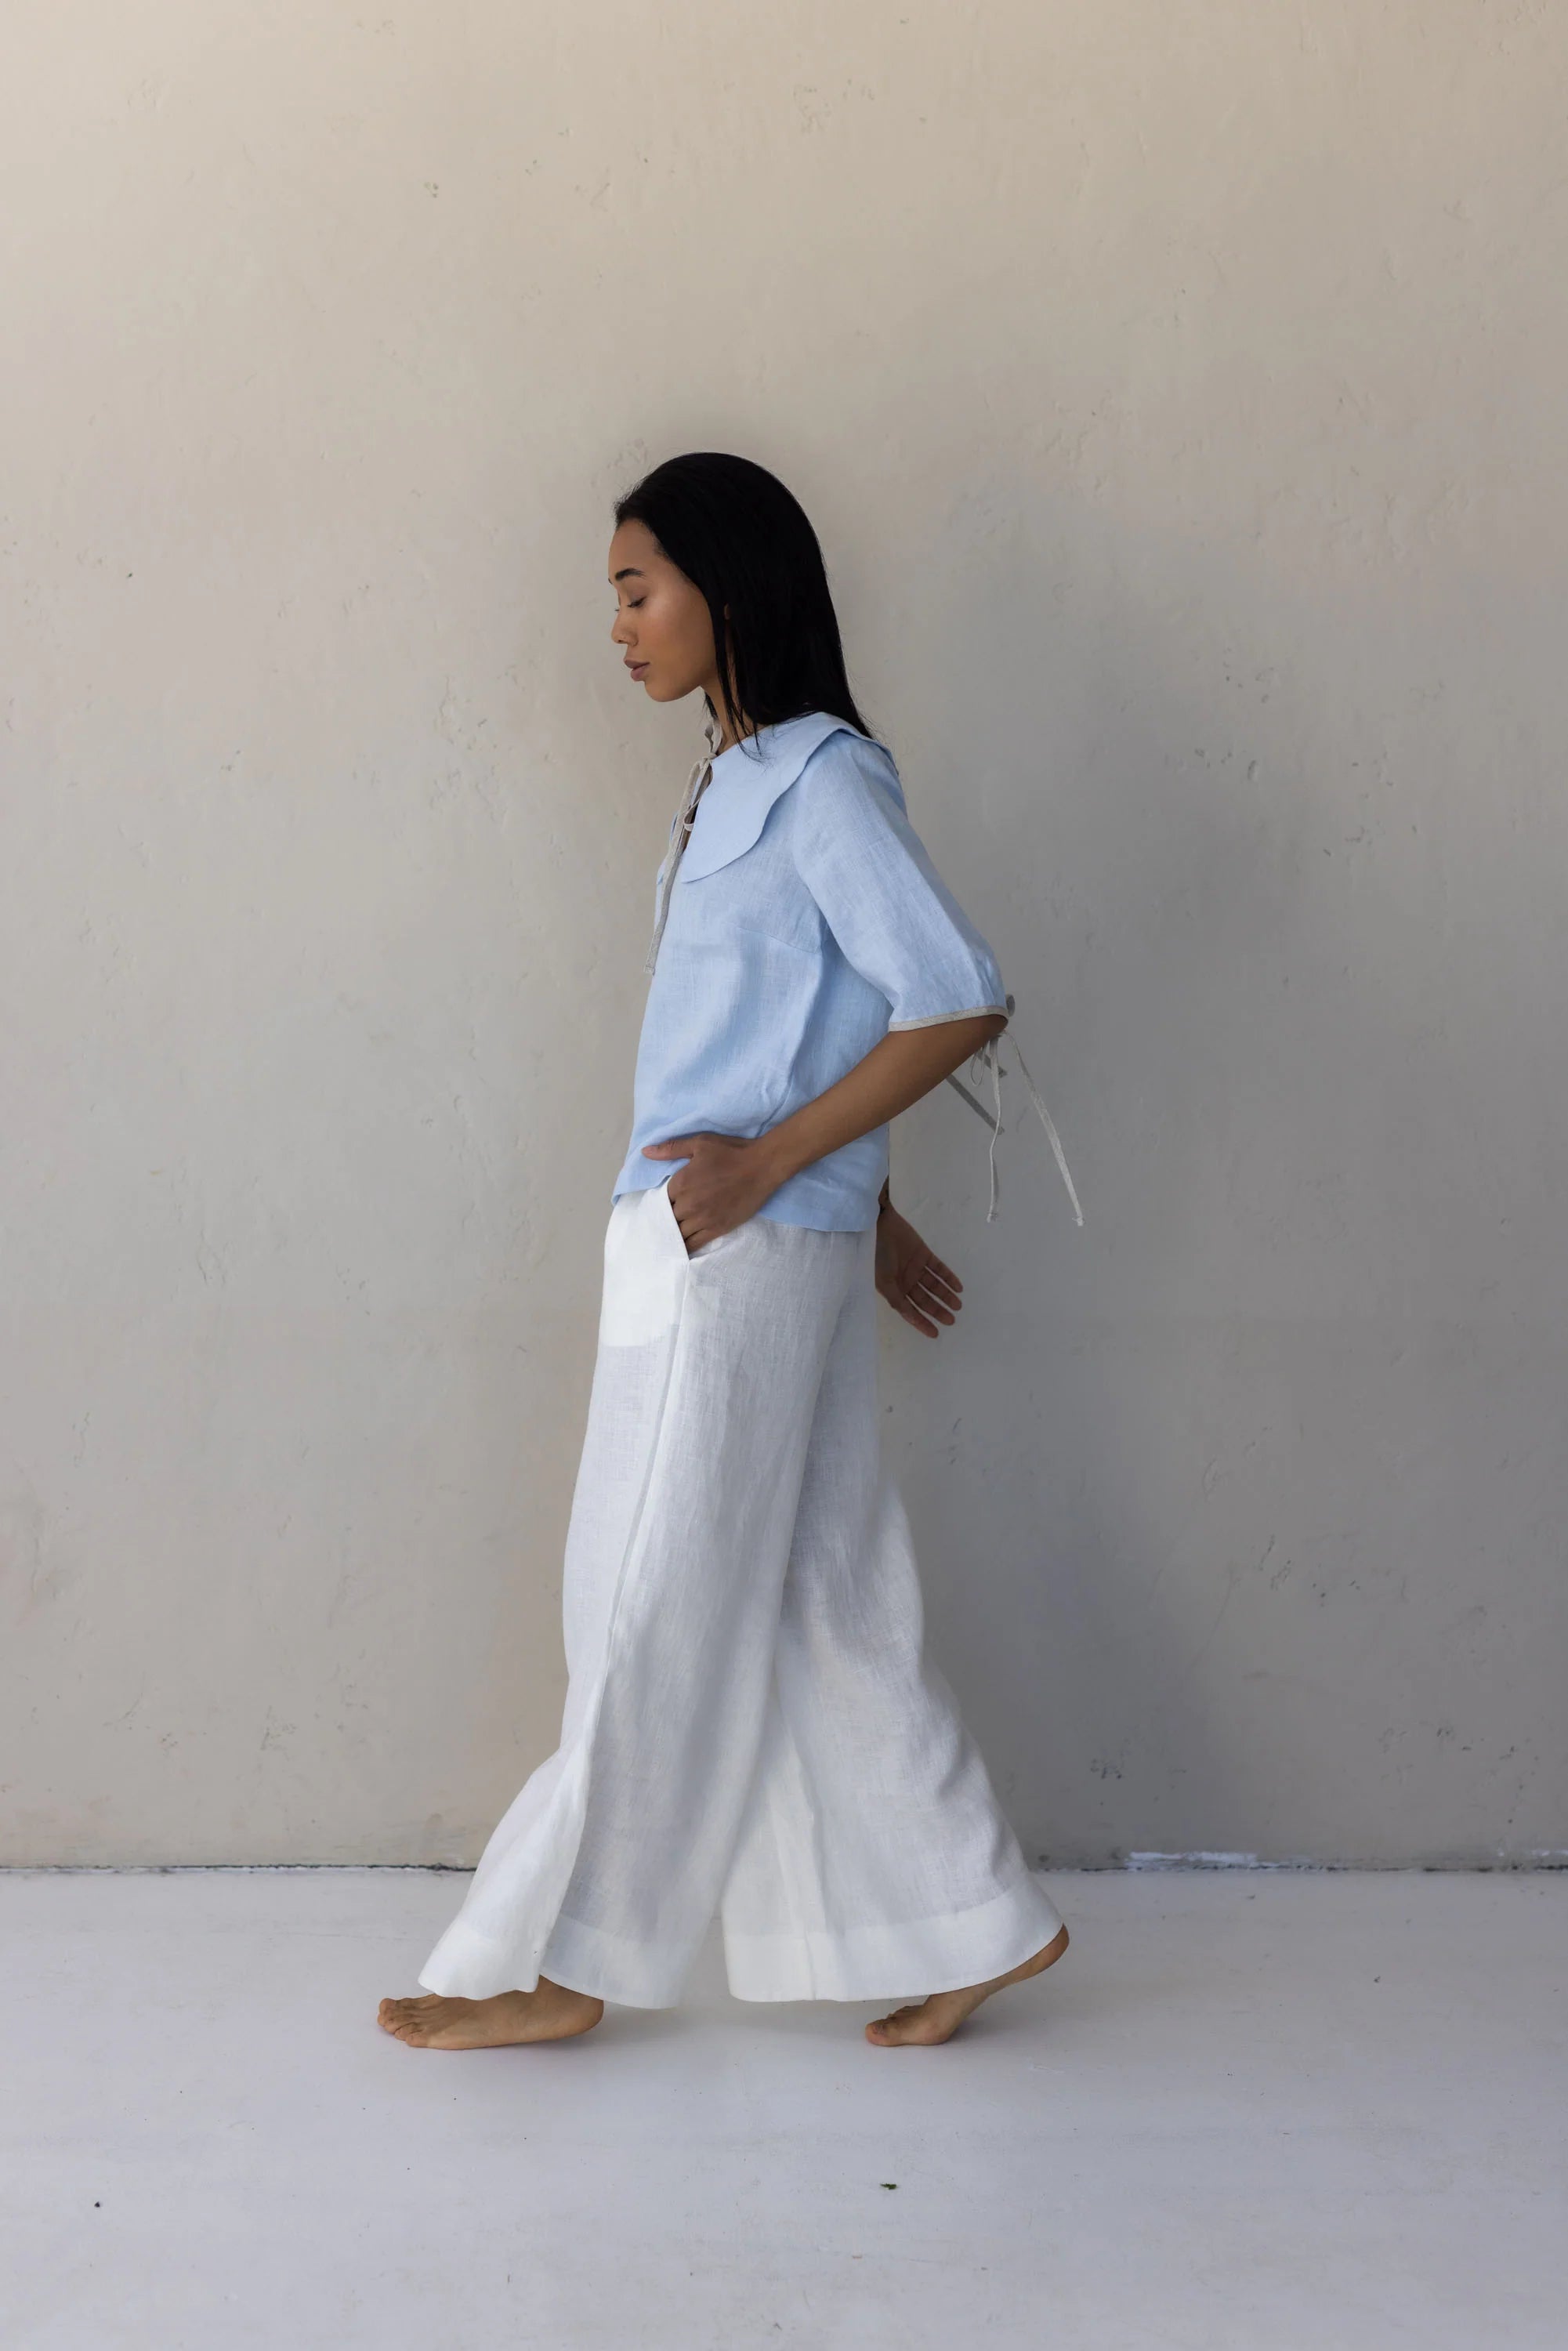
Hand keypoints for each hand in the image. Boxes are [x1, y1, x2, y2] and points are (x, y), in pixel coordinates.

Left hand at [641, 1131, 784, 1254]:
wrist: (762, 1167)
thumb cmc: (730, 1152)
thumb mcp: (699, 1144)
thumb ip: (671, 1149)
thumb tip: (645, 1152)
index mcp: (681, 1183)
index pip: (660, 1200)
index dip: (661, 1202)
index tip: (663, 1203)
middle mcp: (688, 1204)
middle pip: (667, 1218)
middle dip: (667, 1218)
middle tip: (667, 1219)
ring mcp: (702, 1219)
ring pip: (678, 1234)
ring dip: (674, 1233)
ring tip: (670, 1235)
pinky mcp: (717, 1229)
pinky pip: (694, 1244)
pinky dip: (685, 1247)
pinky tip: (680, 1249)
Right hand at [874, 1204, 964, 1336]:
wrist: (877, 1224)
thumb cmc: (876, 1254)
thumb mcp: (883, 1281)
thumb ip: (896, 1299)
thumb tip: (909, 1316)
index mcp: (892, 1289)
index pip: (909, 1310)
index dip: (921, 1322)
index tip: (935, 1334)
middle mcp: (904, 1280)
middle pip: (925, 1299)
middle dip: (938, 1310)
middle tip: (952, 1320)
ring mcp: (915, 1267)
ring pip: (934, 1285)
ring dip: (946, 1295)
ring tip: (958, 1305)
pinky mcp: (924, 1253)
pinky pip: (939, 1268)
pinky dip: (948, 1277)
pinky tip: (958, 1287)